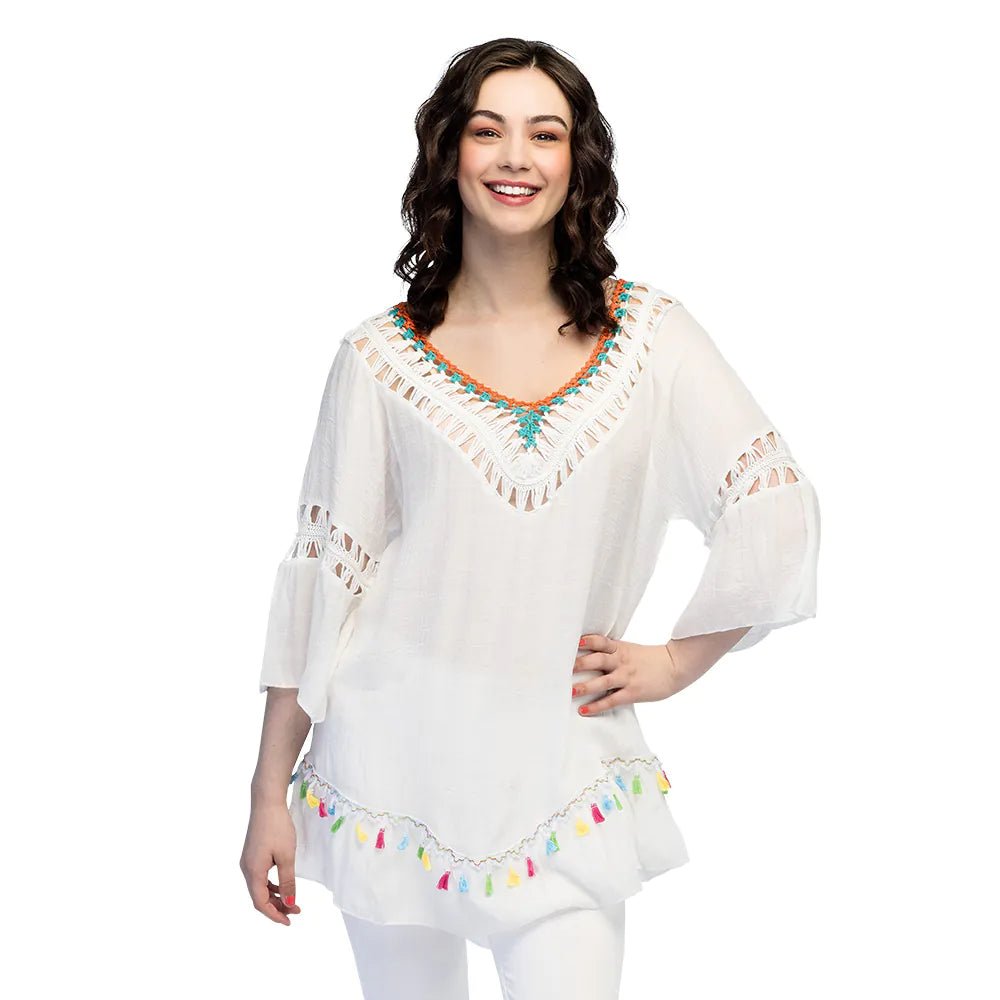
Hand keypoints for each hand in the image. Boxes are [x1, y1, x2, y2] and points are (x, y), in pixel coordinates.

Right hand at [240, 801, 301, 924]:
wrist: (267, 803)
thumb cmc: (278, 828)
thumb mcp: (287, 856)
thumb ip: (288, 881)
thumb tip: (290, 903)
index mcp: (253, 871)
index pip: (260, 903)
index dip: (274, 915)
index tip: (289, 921)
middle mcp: (246, 869)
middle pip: (259, 897)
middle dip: (277, 906)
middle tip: (296, 911)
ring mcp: (248, 861)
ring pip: (259, 887)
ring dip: (275, 896)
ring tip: (292, 900)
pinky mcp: (252, 854)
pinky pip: (260, 877)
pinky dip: (271, 885)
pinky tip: (283, 885)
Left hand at [571, 634, 680, 716]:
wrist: (675, 666)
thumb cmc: (651, 659)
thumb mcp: (630, 650)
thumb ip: (612, 652)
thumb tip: (590, 655)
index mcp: (620, 648)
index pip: (601, 641)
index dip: (587, 641)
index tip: (573, 642)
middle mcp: (621, 661)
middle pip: (598, 659)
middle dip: (580, 664)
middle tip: (562, 667)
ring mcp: (627, 676)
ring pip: (602, 681)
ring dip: (585, 686)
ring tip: (569, 691)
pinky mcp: (633, 692)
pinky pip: (611, 700)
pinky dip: (597, 705)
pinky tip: (584, 710)